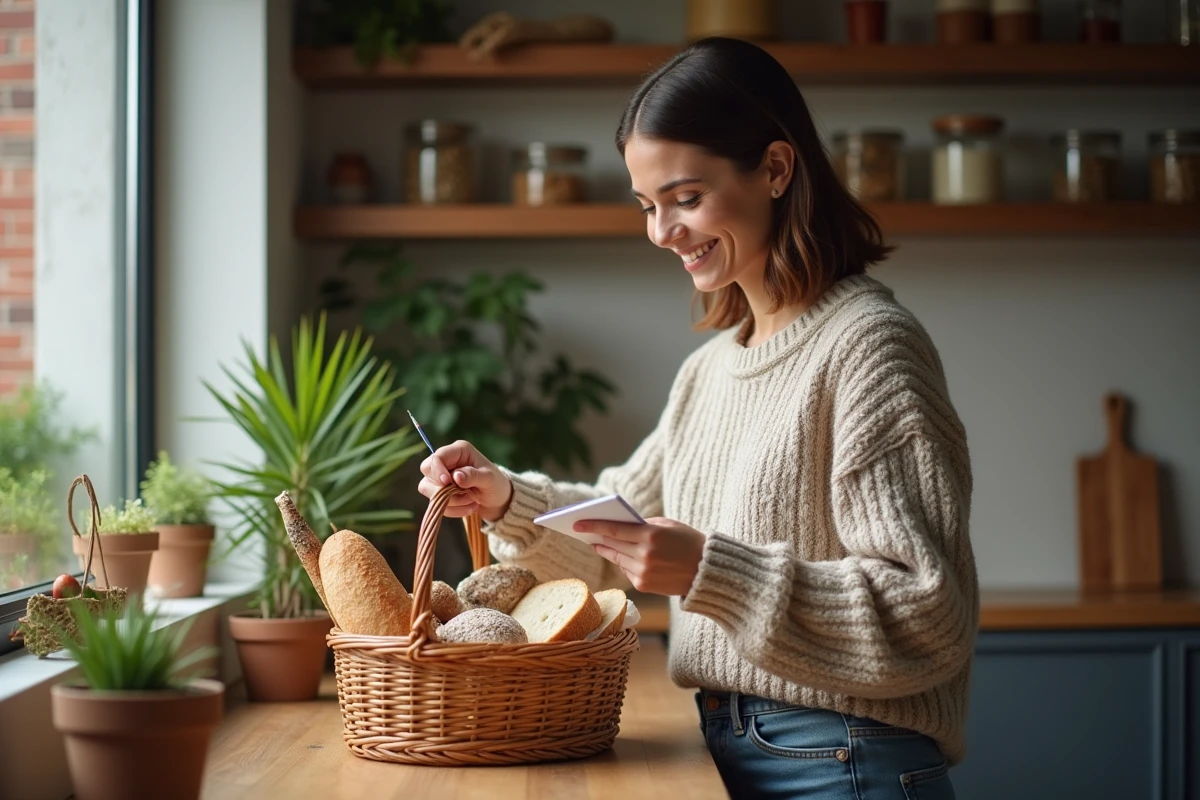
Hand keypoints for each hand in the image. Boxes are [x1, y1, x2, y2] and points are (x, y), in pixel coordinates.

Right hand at [418, 440, 512, 520]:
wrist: (498, 500)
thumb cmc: (496, 484)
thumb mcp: (489, 479)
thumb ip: (473, 476)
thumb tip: (455, 476)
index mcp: (459, 450)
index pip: (438, 456)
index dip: (438, 470)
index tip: (447, 482)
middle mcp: (448, 461)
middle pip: (427, 469)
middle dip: (442, 487)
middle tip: (464, 493)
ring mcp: (441, 476)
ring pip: (427, 488)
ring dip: (449, 500)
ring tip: (471, 501)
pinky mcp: (439, 491)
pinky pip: (435, 502)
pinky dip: (452, 509)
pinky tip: (469, 507)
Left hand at [575, 517, 706, 596]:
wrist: (707, 571)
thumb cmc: (688, 541)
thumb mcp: (668, 524)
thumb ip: (643, 524)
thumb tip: (618, 527)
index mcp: (650, 536)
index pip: (614, 529)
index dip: (593, 525)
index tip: (577, 522)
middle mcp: (644, 555)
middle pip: (612, 544)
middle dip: (597, 537)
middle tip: (584, 531)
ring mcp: (643, 572)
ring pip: (616, 558)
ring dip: (607, 550)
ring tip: (597, 543)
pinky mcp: (644, 585)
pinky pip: (626, 571)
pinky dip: (622, 562)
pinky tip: (619, 556)